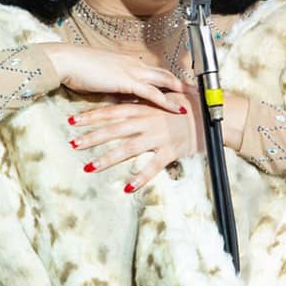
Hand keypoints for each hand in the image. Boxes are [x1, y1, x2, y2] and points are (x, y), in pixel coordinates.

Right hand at [41, 43, 187, 112]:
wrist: (67, 62)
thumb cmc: (79, 70)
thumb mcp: (101, 79)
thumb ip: (115, 88)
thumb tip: (122, 99)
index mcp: (128, 62)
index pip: (154, 71)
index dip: (170, 79)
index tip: (183, 86)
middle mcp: (134, 64)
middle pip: (165, 74)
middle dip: (183, 83)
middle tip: (198, 92)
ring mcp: (132, 71)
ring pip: (165, 81)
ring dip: (182, 91)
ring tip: (196, 101)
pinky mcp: (127, 81)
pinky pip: (153, 92)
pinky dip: (168, 101)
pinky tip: (179, 109)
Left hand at [68, 89, 202, 192]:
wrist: (213, 114)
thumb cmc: (189, 105)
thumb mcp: (163, 99)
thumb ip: (144, 100)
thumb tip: (126, 98)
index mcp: (144, 108)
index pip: (112, 111)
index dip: (92, 116)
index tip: (72, 121)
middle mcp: (147, 121)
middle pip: (114, 129)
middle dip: (92, 137)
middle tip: (72, 144)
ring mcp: (158, 137)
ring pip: (128, 148)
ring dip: (108, 158)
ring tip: (89, 167)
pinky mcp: (171, 151)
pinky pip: (153, 166)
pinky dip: (141, 177)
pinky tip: (127, 187)